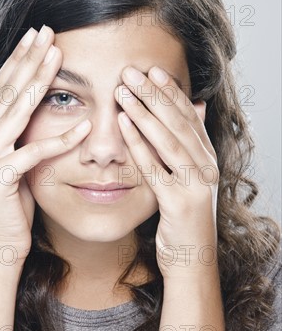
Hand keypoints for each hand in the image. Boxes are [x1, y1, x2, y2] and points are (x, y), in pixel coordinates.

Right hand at [0, 26, 91, 264]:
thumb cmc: (12, 205)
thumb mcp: (17, 163)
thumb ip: (22, 136)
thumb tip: (41, 109)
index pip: (2, 87)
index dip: (19, 59)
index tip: (36, 35)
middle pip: (7, 89)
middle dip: (27, 58)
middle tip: (45, 30)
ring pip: (15, 110)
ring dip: (37, 80)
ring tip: (56, 55)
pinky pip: (34, 154)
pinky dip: (61, 139)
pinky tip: (84, 124)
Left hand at [114, 66, 218, 280]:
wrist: (193, 261)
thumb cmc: (184, 217)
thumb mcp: (190, 177)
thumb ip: (191, 143)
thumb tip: (197, 106)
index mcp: (207, 157)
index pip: (189, 116)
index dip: (171, 92)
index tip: (152, 70)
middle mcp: (207, 166)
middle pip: (179, 122)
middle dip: (155, 94)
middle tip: (132, 71)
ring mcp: (196, 184)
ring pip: (169, 139)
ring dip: (145, 112)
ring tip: (124, 89)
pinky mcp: (181, 203)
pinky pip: (155, 167)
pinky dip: (138, 143)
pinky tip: (122, 124)